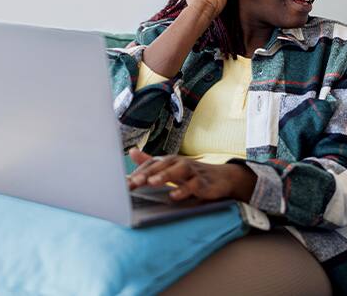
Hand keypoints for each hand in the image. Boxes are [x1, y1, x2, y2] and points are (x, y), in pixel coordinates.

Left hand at [126, 148, 256, 201]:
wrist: (222, 178)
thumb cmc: (193, 174)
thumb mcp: (170, 168)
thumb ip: (151, 162)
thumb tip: (131, 151)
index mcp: (170, 161)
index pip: (152, 164)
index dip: (138, 172)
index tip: (123, 183)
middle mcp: (180, 164)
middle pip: (163, 165)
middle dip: (148, 173)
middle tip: (134, 182)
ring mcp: (193, 172)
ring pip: (179, 170)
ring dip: (165, 176)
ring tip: (152, 183)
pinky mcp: (204, 183)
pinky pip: (194, 185)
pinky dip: (185, 190)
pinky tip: (175, 195)